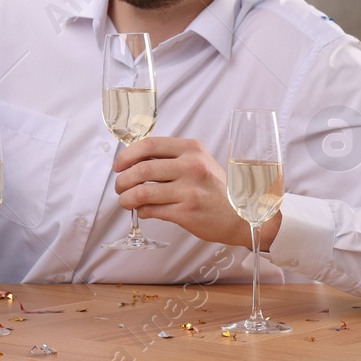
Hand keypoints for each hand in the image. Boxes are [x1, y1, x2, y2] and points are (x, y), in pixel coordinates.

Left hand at [113, 136, 270, 249]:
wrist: (242, 215)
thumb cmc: (214, 188)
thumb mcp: (198, 162)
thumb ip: (170, 158)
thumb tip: (132, 160)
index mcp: (191, 149)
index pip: (149, 145)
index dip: (127, 155)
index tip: (118, 165)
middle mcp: (191, 167)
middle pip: (141, 170)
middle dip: (122, 180)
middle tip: (119, 186)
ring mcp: (189, 191)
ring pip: (142, 193)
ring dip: (126, 198)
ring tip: (125, 200)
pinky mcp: (187, 213)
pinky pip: (151, 210)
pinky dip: (141, 211)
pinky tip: (143, 211)